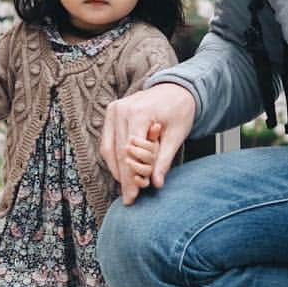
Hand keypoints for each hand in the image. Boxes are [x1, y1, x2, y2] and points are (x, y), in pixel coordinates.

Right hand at [101, 82, 195, 204]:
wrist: (176, 88)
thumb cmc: (179, 109)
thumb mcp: (177, 135)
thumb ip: (164, 159)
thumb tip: (157, 182)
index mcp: (139, 112)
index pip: (129, 151)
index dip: (130, 176)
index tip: (134, 195)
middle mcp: (121, 109)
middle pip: (117, 152)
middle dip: (123, 178)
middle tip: (129, 198)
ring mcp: (114, 109)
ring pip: (109, 148)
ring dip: (117, 170)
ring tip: (127, 188)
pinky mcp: (112, 112)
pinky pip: (108, 141)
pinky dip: (114, 158)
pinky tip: (123, 172)